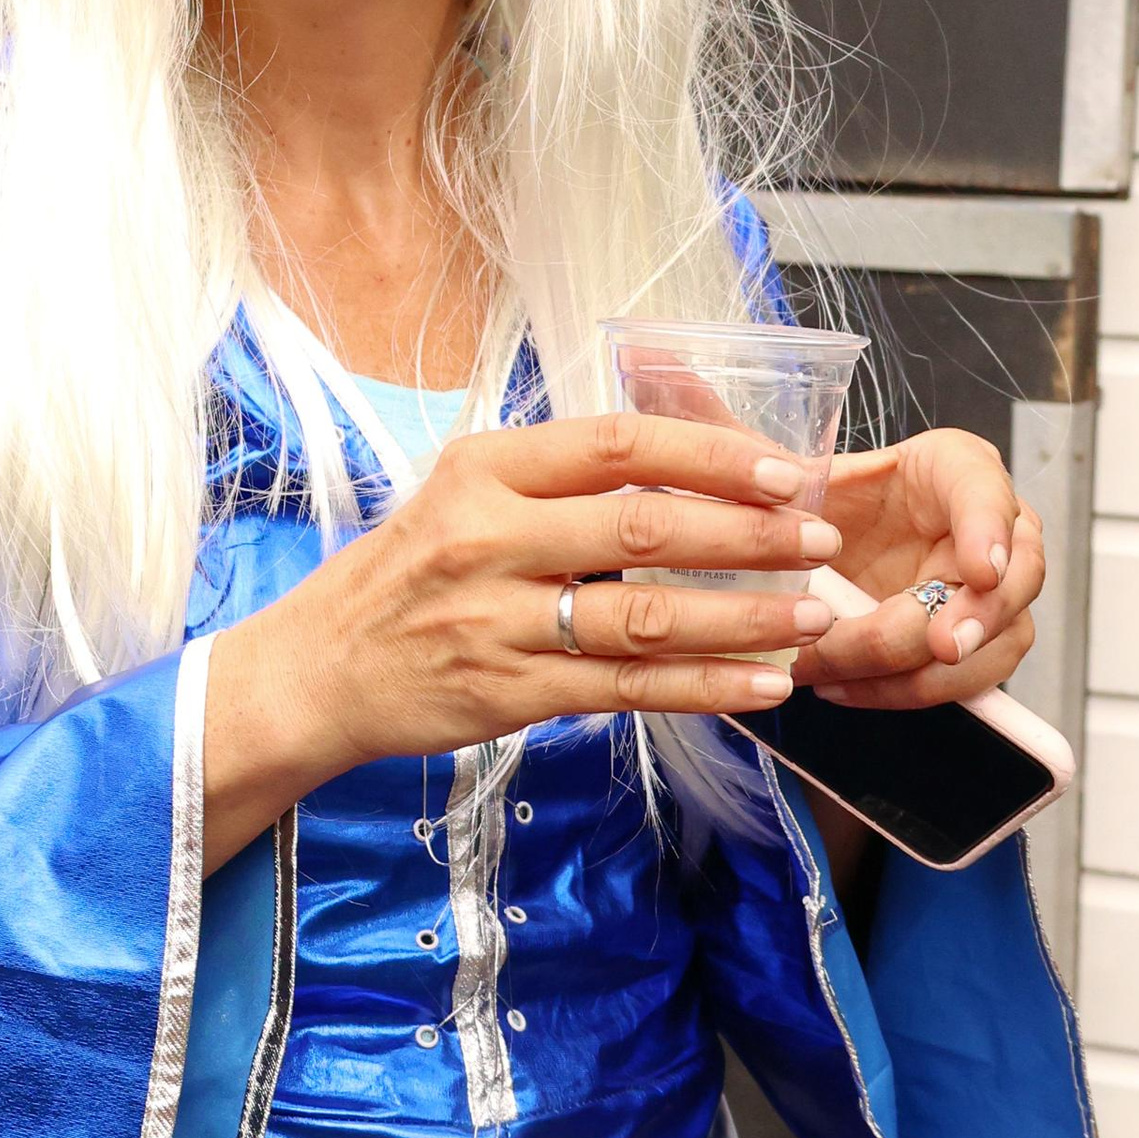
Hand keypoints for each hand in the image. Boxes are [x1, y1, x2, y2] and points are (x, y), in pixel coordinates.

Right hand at [201, 413, 840, 870]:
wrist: (318, 668)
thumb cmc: (404, 576)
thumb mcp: (461, 494)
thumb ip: (556, 476)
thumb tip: (679, 453)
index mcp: (484, 470)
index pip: (616, 444)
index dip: (711, 453)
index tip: (785, 467)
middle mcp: (488, 537)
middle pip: (642, 527)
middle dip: (748, 532)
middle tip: (821, 535)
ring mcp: (497, 620)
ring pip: (643, 616)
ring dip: (741, 615)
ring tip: (812, 613)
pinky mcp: (508, 693)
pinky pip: (624, 690)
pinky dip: (701, 688)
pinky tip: (761, 684)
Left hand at [799, 429, 1043, 712]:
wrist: (848, 541)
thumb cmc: (845, 500)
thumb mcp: (819, 477)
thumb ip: (791, 476)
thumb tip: (752, 471)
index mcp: (958, 470)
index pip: (988, 492)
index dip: (989, 533)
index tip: (979, 571)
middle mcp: (998, 530)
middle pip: (1010, 580)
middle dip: (973, 619)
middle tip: (939, 646)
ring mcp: (999, 592)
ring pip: (997, 642)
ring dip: (927, 670)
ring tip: (847, 675)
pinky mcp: (982, 644)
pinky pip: (968, 681)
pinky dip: (907, 691)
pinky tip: (848, 687)